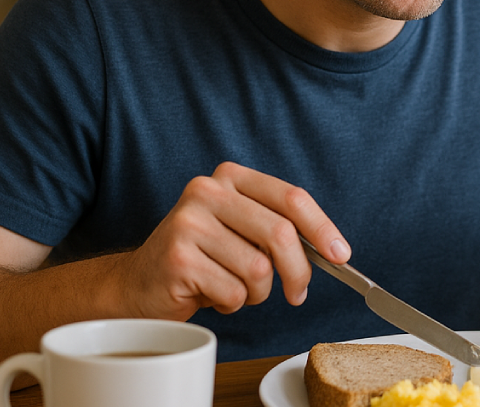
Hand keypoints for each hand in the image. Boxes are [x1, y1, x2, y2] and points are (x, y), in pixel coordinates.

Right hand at [116, 162, 348, 320]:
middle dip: (298, 271)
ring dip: (255, 292)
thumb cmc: (201, 259)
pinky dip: (232, 303)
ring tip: (231, 287)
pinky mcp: (178, 258)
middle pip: (280, 232)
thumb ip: (277, 230)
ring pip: (259, 269)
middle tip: (298, 293)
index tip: (341, 255)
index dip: (322, 227)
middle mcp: (207, 191)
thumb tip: (331, 250)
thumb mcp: (240, 232)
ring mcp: (189, 223)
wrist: (139, 284)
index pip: (291, 197)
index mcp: (230, 177)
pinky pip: (234, 292)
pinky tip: (209, 294)